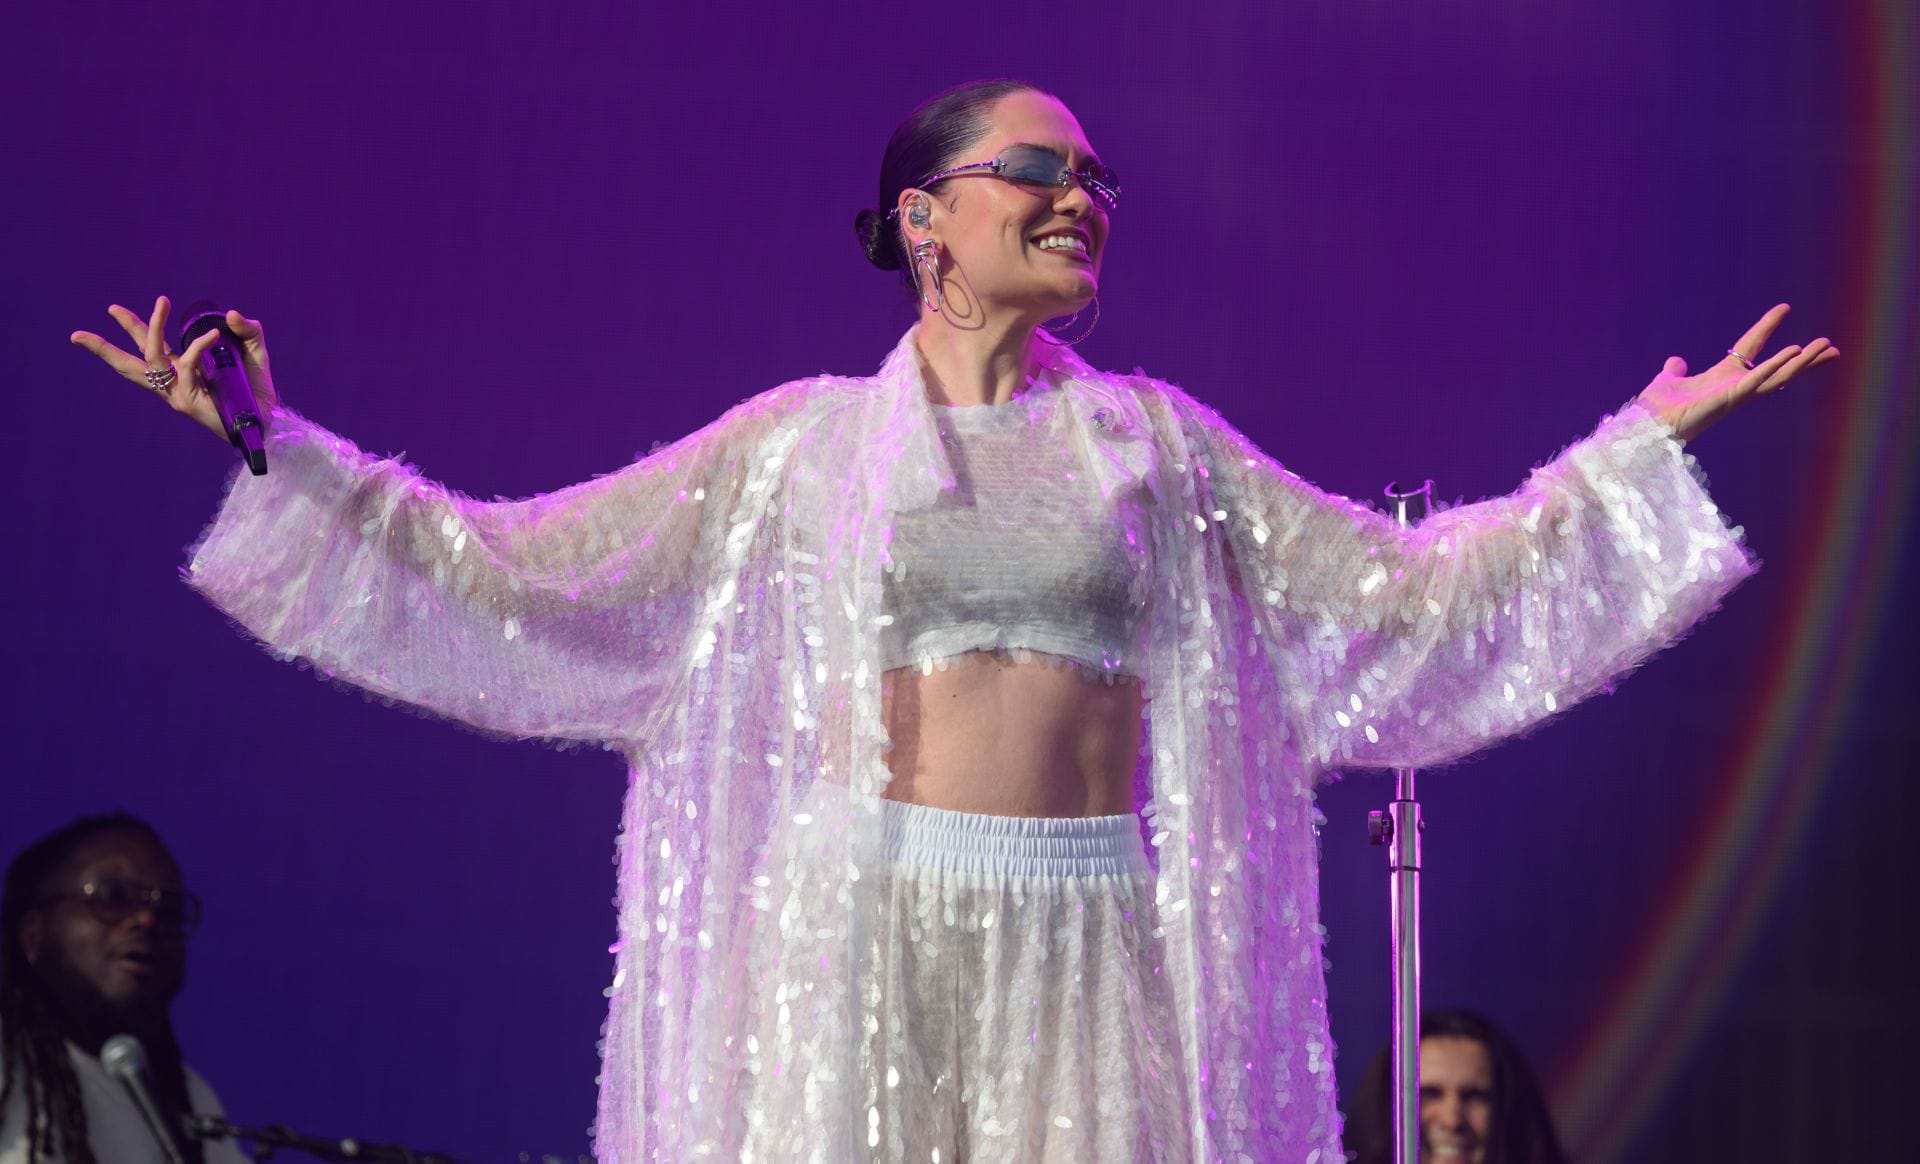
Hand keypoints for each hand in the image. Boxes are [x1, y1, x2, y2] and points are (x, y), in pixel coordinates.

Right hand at [71, 295, 280, 441]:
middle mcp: (173, 382)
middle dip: (103, 346)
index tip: (113, 310)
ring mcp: (177, 393)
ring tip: (162, 301)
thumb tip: (229, 313)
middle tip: (82, 330)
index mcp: (180, 370)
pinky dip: (198, 346)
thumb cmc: (256, 387)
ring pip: (152, 358)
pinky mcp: (188, 400)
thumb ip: (244, 329)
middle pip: (131, 362)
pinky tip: (213, 334)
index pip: (150, 348)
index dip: (133, 328)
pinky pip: (186, 366)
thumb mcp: (252, 350)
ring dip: (154, 327)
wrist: (267, 418)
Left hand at [1636, 303, 1837, 442]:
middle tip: (1831, 346)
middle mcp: (1735, 387)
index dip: (1766, 327)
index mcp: (1724, 378)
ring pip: (1778, 377)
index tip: (1784, 307)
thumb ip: (1675, 370)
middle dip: (1805, 359)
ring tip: (1825, 346)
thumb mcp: (1668, 379)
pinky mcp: (1730, 399)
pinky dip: (1776, 366)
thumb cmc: (1657, 409)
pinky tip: (1795, 352)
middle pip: (1778, 369)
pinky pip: (1758, 380)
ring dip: (1802, 361)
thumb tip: (1676, 361)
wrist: (1647, 425)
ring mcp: (1736, 394)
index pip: (1751, 346)